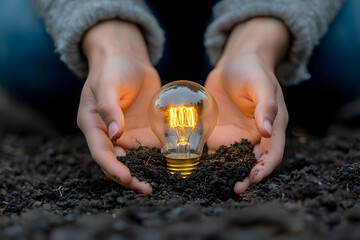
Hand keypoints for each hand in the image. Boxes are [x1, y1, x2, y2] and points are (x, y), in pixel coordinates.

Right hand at [77, 20, 160, 193]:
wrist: (127, 59)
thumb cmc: (113, 68)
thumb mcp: (108, 83)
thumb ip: (109, 107)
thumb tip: (114, 134)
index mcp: (92, 124)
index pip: (100, 152)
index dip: (112, 167)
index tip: (127, 178)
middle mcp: (107, 133)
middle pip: (115, 162)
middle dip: (128, 178)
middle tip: (146, 189)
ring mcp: (124, 133)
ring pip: (132, 160)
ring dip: (142, 173)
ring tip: (156, 185)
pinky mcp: (139, 130)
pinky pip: (146, 148)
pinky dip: (154, 160)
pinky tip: (168, 167)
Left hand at [205, 17, 289, 193]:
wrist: (234, 61)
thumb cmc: (251, 68)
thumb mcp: (260, 83)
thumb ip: (265, 106)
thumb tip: (268, 132)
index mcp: (273, 124)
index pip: (272, 153)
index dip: (264, 168)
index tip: (253, 179)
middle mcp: (256, 134)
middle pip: (254, 161)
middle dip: (246, 177)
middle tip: (236, 189)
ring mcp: (238, 134)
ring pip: (235, 160)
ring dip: (228, 172)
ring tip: (216, 183)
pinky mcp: (222, 132)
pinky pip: (217, 150)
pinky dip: (211, 161)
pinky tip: (200, 167)